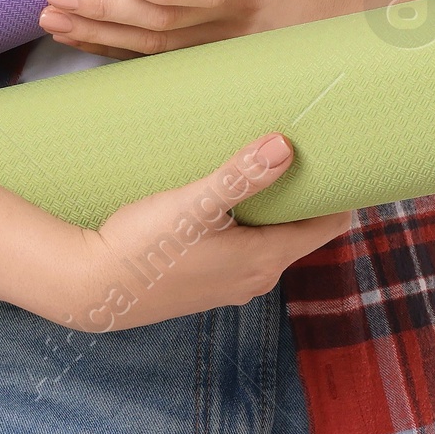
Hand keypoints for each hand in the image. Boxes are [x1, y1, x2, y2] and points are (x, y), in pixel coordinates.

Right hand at [35, 132, 357, 332]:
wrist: (89, 288)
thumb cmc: (142, 247)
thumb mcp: (192, 204)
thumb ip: (240, 175)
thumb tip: (285, 145)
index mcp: (264, 260)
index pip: (327, 225)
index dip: (340, 191)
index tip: (345, 156)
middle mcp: (255, 279)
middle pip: (301, 230)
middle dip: (306, 194)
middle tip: (307, 147)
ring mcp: (229, 285)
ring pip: (270, 239)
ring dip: (273, 207)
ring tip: (268, 164)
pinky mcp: (204, 283)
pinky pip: (244, 248)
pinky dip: (248, 222)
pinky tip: (227, 197)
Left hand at [36, 0, 355, 61]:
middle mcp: (240, 13)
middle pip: (168, 22)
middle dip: (106, 9)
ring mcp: (225, 41)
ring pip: (155, 46)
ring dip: (97, 32)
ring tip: (51, 16)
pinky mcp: (213, 54)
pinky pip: (157, 58)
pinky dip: (113, 48)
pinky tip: (76, 36)